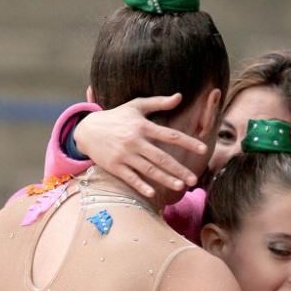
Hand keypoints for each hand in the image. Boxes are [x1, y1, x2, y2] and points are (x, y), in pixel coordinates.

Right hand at [75, 94, 205, 196]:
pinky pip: (130, 178)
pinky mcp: (114, 166)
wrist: (87, 129)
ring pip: (149, 170)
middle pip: (161, 157)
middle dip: (179, 169)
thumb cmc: (116, 116)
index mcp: (143, 126)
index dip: (188, 142)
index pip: (170, 135)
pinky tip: (153, 194)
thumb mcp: (136, 106)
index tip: (203, 149)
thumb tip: (180, 96)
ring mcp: (124, 155)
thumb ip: (159, 102)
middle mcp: (135, 141)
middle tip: (194, 180)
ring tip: (180, 187)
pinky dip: (141, 186)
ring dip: (165, 179)